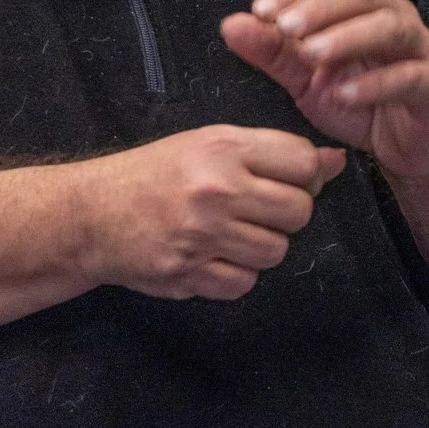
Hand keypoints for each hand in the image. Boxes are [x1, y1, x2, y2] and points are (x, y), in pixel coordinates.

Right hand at [85, 124, 345, 301]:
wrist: (91, 214)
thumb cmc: (156, 174)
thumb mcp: (208, 144)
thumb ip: (272, 152)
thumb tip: (337, 162)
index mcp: (223, 148)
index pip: (303, 163)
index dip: (306, 174)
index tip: (287, 179)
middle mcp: (216, 190)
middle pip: (299, 211)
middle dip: (286, 214)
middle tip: (258, 209)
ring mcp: (203, 236)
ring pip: (276, 251)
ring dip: (261, 246)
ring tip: (232, 232)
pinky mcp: (189, 274)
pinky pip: (245, 283)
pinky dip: (235, 274)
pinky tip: (213, 255)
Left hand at [221, 0, 428, 181]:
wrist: (405, 147)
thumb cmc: (356, 101)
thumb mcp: (304, 78)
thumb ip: (271, 52)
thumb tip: (230, 25)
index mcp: (360, 5)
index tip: (260, 10)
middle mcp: (393, 15)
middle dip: (320, 8)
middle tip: (285, 28)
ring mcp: (419, 48)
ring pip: (390, 28)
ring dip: (347, 38)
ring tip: (312, 56)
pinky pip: (409, 77)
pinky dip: (375, 84)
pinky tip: (344, 94)